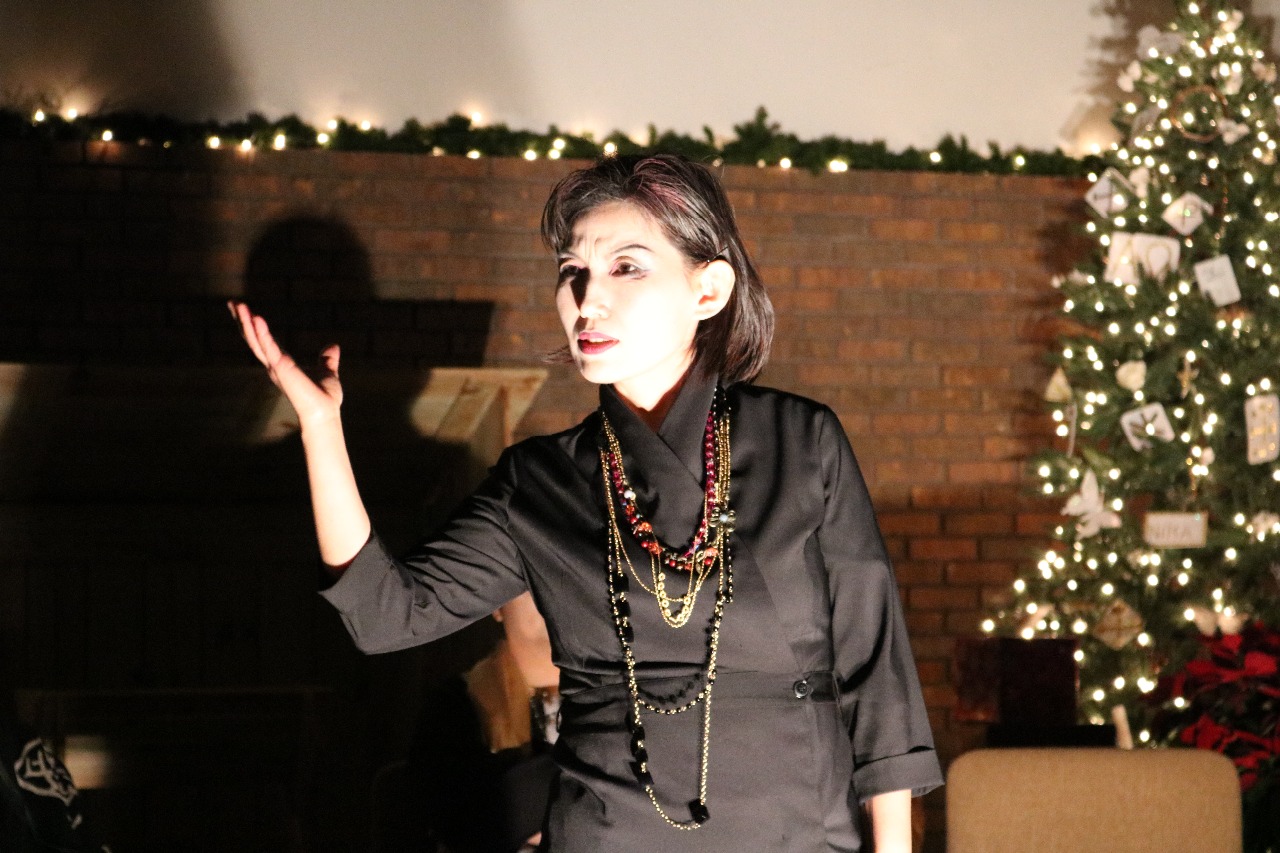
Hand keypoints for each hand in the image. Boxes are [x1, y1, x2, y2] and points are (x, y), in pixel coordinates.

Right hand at [228, 301, 342, 427]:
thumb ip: (326, 360)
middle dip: (242, 321)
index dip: (253, 326)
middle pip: (254, 339)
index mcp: (282, 364)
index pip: (263, 341)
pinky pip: (269, 348)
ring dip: (247, 323)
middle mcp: (275, 365)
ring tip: (238, 305)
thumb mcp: (327, 372)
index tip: (245, 311)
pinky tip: (256, 319)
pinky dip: (263, 334)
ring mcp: (276, 367)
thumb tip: (333, 347)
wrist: (325, 413)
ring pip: (257, 341)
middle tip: (231, 303)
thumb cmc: (324, 398)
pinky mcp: (282, 368)